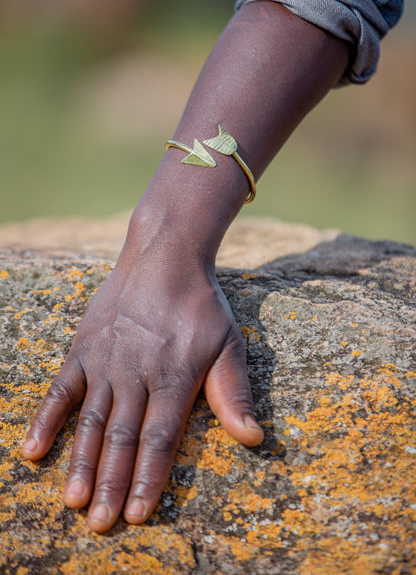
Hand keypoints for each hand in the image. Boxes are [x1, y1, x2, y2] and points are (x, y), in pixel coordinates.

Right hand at [22, 236, 262, 532]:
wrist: (164, 257)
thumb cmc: (201, 305)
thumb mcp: (228, 343)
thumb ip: (234, 392)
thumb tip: (255, 439)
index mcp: (175, 376)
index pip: (161, 438)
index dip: (149, 478)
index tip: (138, 513)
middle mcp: (137, 373)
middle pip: (123, 437)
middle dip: (112, 482)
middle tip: (100, 523)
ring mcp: (107, 361)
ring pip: (91, 420)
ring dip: (80, 462)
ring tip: (72, 500)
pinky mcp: (85, 348)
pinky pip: (62, 388)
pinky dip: (47, 419)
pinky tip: (33, 449)